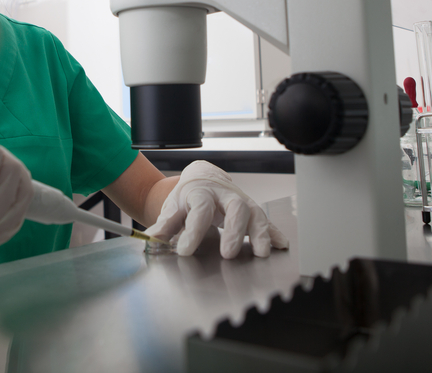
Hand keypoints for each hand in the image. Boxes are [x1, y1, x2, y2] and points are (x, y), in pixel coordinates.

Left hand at [145, 161, 289, 258]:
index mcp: (201, 193)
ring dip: (260, 233)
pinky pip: (265, 220)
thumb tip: (150, 239)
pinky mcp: (251, 209)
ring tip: (262, 253)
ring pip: (255, 212)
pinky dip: (274, 233)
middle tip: (228, 254)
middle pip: (235, 207)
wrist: (201, 177)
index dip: (192, 231)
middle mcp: (224, 195)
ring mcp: (240, 201)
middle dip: (234, 230)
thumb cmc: (188, 196)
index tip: (185, 250)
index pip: (199, 210)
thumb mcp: (173, 207)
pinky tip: (281, 245)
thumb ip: (164, 224)